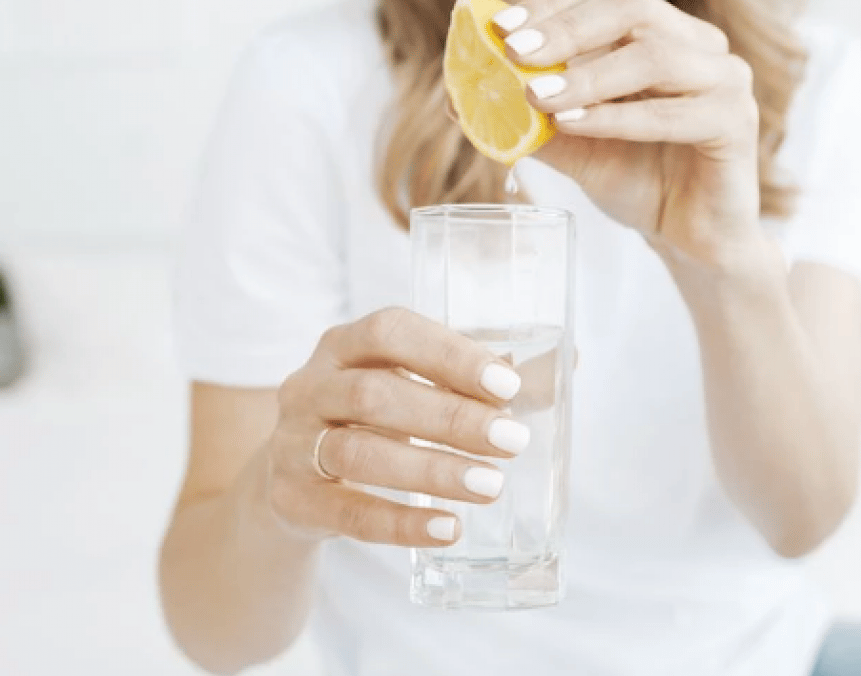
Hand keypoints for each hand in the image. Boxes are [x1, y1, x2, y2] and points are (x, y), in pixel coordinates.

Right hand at [263, 308, 530, 546]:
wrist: (291, 481)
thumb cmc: (373, 421)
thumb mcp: (411, 388)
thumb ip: (478, 377)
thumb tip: (570, 361)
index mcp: (342, 345)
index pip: (389, 332)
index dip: (448, 354)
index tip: (506, 385)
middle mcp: (308, 386)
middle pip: (374, 395)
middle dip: (449, 417)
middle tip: (512, 442)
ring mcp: (292, 443)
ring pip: (357, 452)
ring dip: (431, 470)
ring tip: (490, 486)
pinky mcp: (290, 499)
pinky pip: (345, 513)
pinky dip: (400, 522)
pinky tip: (448, 528)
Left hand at [495, 0, 765, 264]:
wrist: (689, 239)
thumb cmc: (638, 182)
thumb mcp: (572, 144)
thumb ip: (528, 117)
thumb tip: (459, 98)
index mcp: (660, 31)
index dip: (552, 2)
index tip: (502, 29)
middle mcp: (697, 43)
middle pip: (629, 5)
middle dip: (563, 28)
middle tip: (515, 53)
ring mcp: (725, 78)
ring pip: (653, 54)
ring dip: (587, 76)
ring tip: (539, 99)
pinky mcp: (737, 121)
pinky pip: (674, 112)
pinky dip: (618, 117)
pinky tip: (576, 125)